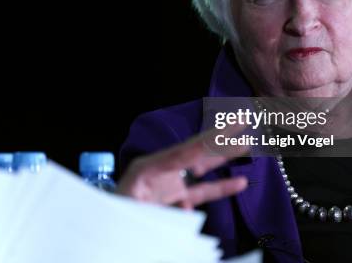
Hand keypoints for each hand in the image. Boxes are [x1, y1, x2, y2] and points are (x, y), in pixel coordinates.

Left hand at [117, 126, 249, 208]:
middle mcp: (160, 171)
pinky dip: (219, 187)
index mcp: (148, 168)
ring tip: (248, 145)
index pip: (187, 151)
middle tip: (243, 121)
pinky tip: (239, 182)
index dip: (211, 139)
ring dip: (223, 158)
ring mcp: (168, 184)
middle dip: (220, 138)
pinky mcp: (173, 199)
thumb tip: (187, 207)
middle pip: (196, 151)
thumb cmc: (113, 217)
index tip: (231, 126)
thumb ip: (159, 210)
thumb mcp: (130, 212)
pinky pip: (200, 191)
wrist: (103, 230)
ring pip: (201, 167)